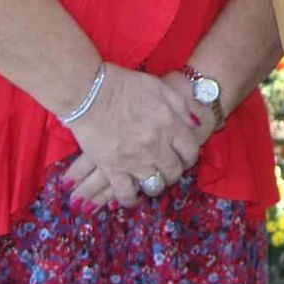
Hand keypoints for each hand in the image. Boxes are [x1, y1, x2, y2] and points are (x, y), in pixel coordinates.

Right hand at [64, 65, 199, 208]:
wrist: (90, 92)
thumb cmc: (123, 84)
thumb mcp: (158, 86)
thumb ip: (179, 106)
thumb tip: (194, 124)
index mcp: (169, 124)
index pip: (190, 150)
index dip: (189, 157)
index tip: (185, 158)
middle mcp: (156, 146)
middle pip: (174, 171)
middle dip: (173, 172)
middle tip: (168, 169)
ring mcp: (135, 160)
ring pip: (154, 185)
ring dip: (155, 185)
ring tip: (151, 180)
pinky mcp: (113, 169)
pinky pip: (126, 193)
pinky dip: (131, 199)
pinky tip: (132, 197)